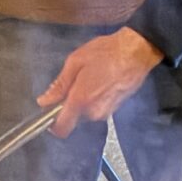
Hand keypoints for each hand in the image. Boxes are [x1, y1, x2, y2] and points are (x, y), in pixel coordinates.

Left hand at [37, 28, 163, 137]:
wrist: (136, 52)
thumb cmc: (107, 53)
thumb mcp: (75, 62)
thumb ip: (59, 85)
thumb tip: (44, 101)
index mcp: (80, 101)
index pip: (61, 128)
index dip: (51, 123)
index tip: (49, 109)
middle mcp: (94, 112)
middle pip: (73, 119)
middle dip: (68, 105)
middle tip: (72, 82)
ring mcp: (106, 112)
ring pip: (85, 114)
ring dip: (81, 101)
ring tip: (88, 78)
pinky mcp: (115, 109)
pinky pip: (96, 109)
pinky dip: (93, 99)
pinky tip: (98, 81)